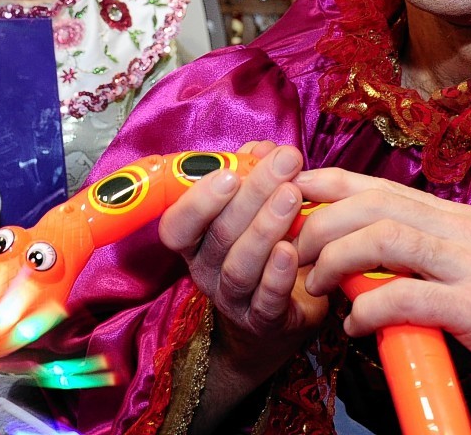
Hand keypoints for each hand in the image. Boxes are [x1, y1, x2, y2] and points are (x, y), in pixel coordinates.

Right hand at [157, 143, 328, 391]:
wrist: (283, 314)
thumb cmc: (264, 248)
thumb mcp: (255, 207)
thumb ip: (253, 174)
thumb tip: (262, 147)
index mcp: (196, 241)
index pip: (178, 225)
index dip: (198, 200)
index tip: (231, 172)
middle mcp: (206, 271)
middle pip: (219, 235)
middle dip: (252, 195)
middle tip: (283, 165)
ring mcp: (233, 299)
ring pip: (239, 266)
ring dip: (265, 228)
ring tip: (292, 197)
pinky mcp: (263, 322)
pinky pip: (266, 300)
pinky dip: (278, 275)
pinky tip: (292, 250)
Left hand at [294, 169, 470, 433]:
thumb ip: (433, 262)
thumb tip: (371, 267)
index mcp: (463, 220)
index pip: (382, 186)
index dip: (329, 184)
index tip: (291, 193)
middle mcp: (467, 231)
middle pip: (372, 204)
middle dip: (318, 220)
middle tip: (291, 248)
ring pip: (383, 238)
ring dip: (334, 258)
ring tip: (313, 284)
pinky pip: (407, 297)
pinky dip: (369, 307)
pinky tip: (355, 324)